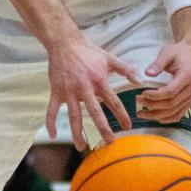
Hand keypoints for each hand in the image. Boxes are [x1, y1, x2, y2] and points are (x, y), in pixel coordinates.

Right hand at [45, 33, 140, 149]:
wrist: (64, 43)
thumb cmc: (88, 51)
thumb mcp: (109, 58)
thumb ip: (125, 69)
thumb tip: (139, 81)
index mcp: (99, 80)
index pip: (113, 101)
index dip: (121, 115)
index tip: (128, 127)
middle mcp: (84, 88)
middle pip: (95, 112)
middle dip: (102, 128)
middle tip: (109, 142)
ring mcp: (69, 91)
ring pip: (73, 116)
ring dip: (77, 133)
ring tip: (81, 147)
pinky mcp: (56, 91)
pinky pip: (51, 110)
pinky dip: (50, 122)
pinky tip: (53, 135)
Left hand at [137, 34, 190, 124]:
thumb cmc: (179, 53)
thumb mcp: (167, 52)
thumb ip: (158, 63)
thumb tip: (147, 74)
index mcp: (186, 77)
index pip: (170, 92)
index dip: (155, 95)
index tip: (142, 94)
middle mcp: (190, 89)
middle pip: (170, 104)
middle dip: (152, 105)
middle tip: (138, 101)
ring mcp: (190, 97)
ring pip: (173, 112)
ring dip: (156, 115)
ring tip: (141, 114)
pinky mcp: (188, 101)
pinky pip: (178, 115)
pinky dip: (166, 119)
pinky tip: (155, 117)